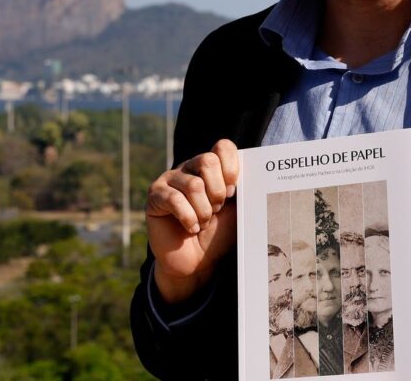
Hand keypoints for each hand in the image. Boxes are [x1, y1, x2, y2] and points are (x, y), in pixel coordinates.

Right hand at [146, 139, 238, 303]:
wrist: (196, 262)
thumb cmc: (217, 234)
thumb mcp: (236, 211)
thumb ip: (242, 191)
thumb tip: (254, 173)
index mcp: (211, 167)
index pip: (223, 147)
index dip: (231, 167)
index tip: (233, 192)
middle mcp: (190, 167)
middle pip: (208, 161)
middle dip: (218, 192)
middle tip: (216, 210)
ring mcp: (171, 179)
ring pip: (194, 185)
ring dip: (203, 211)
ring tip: (203, 223)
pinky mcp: (156, 195)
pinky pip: (174, 199)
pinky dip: (188, 218)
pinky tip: (190, 228)